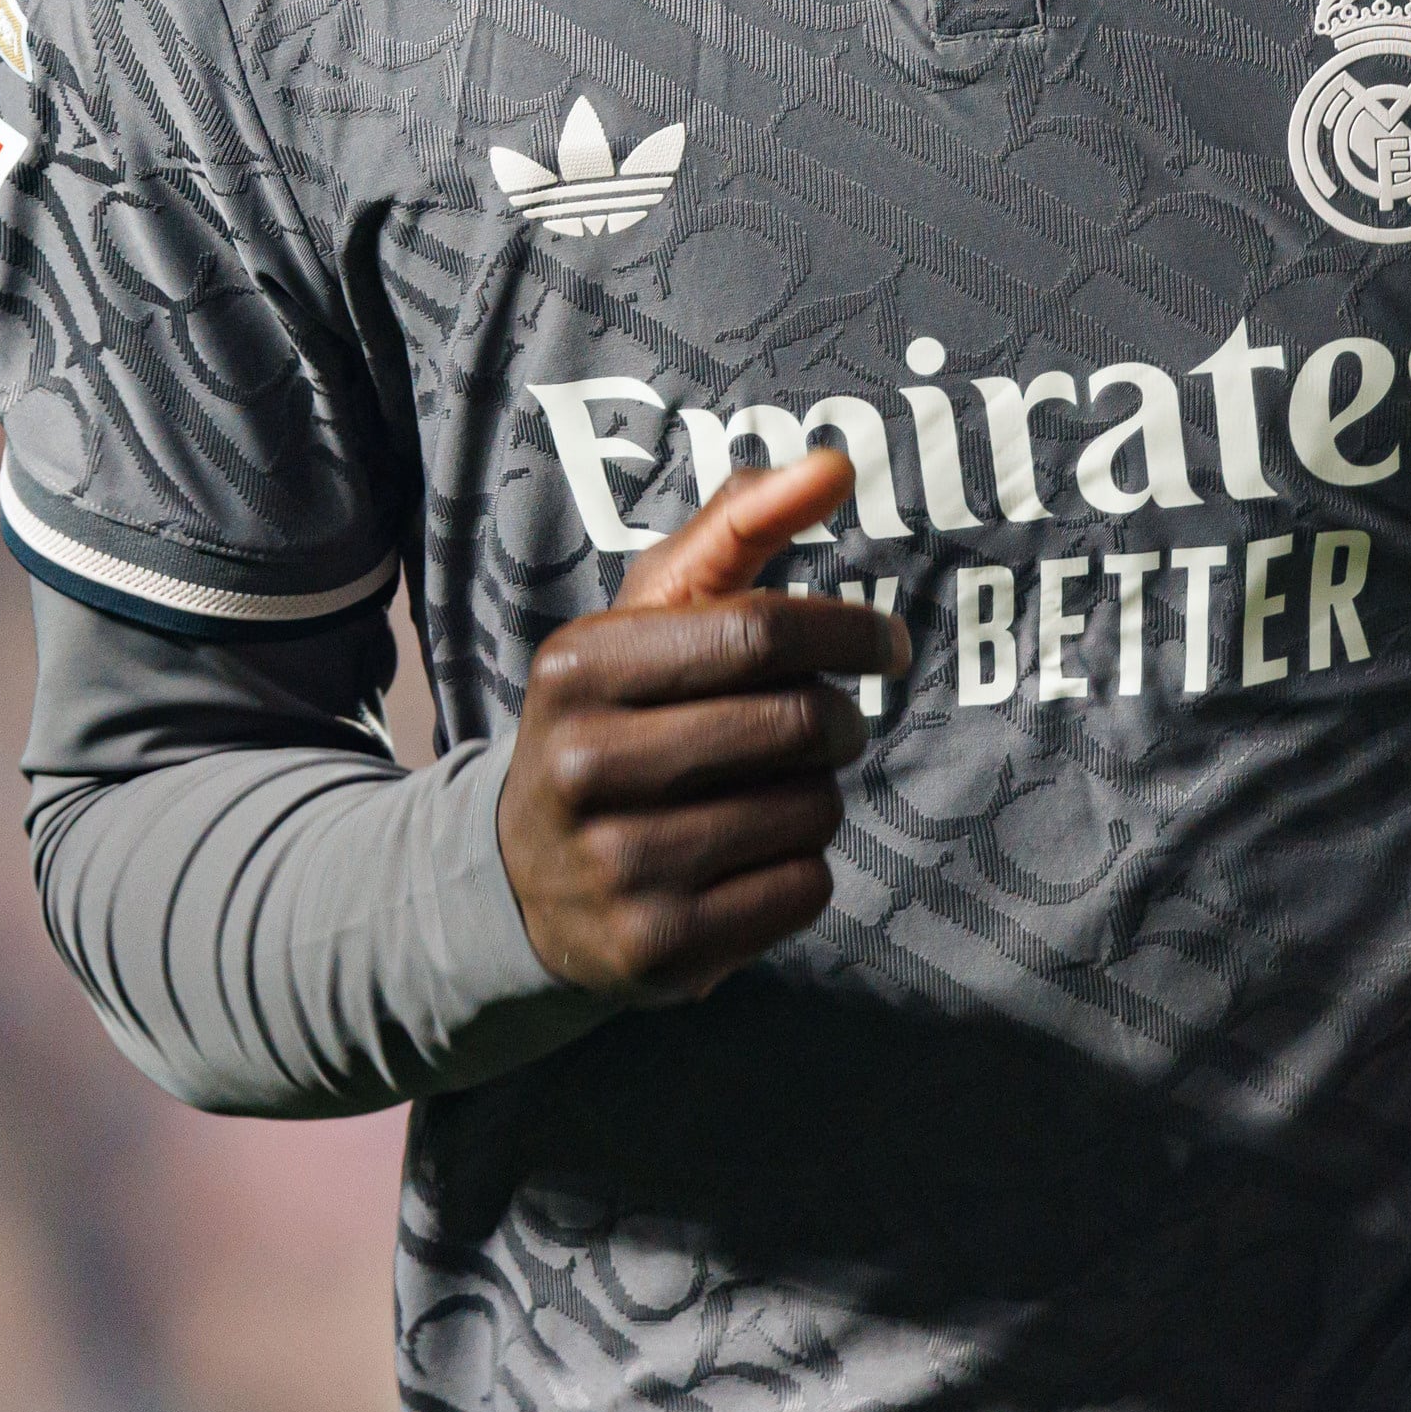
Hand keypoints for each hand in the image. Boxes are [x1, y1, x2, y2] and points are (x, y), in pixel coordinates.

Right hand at [496, 453, 904, 1000]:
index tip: (887, 641)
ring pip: (811, 810)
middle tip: (827, 723)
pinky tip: (747, 856)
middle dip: (839, 718)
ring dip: (817, 794)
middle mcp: (585, 766)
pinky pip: (804, 889)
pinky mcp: (657, 949)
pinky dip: (801, 867)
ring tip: (764, 791)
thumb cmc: (615, 718)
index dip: (847, 630)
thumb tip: (836, 462)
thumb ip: (737, 529)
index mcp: (578, 666)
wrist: (523, 878)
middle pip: (797, 724)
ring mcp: (617, 866)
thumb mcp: (649, 618)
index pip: (757, 631)